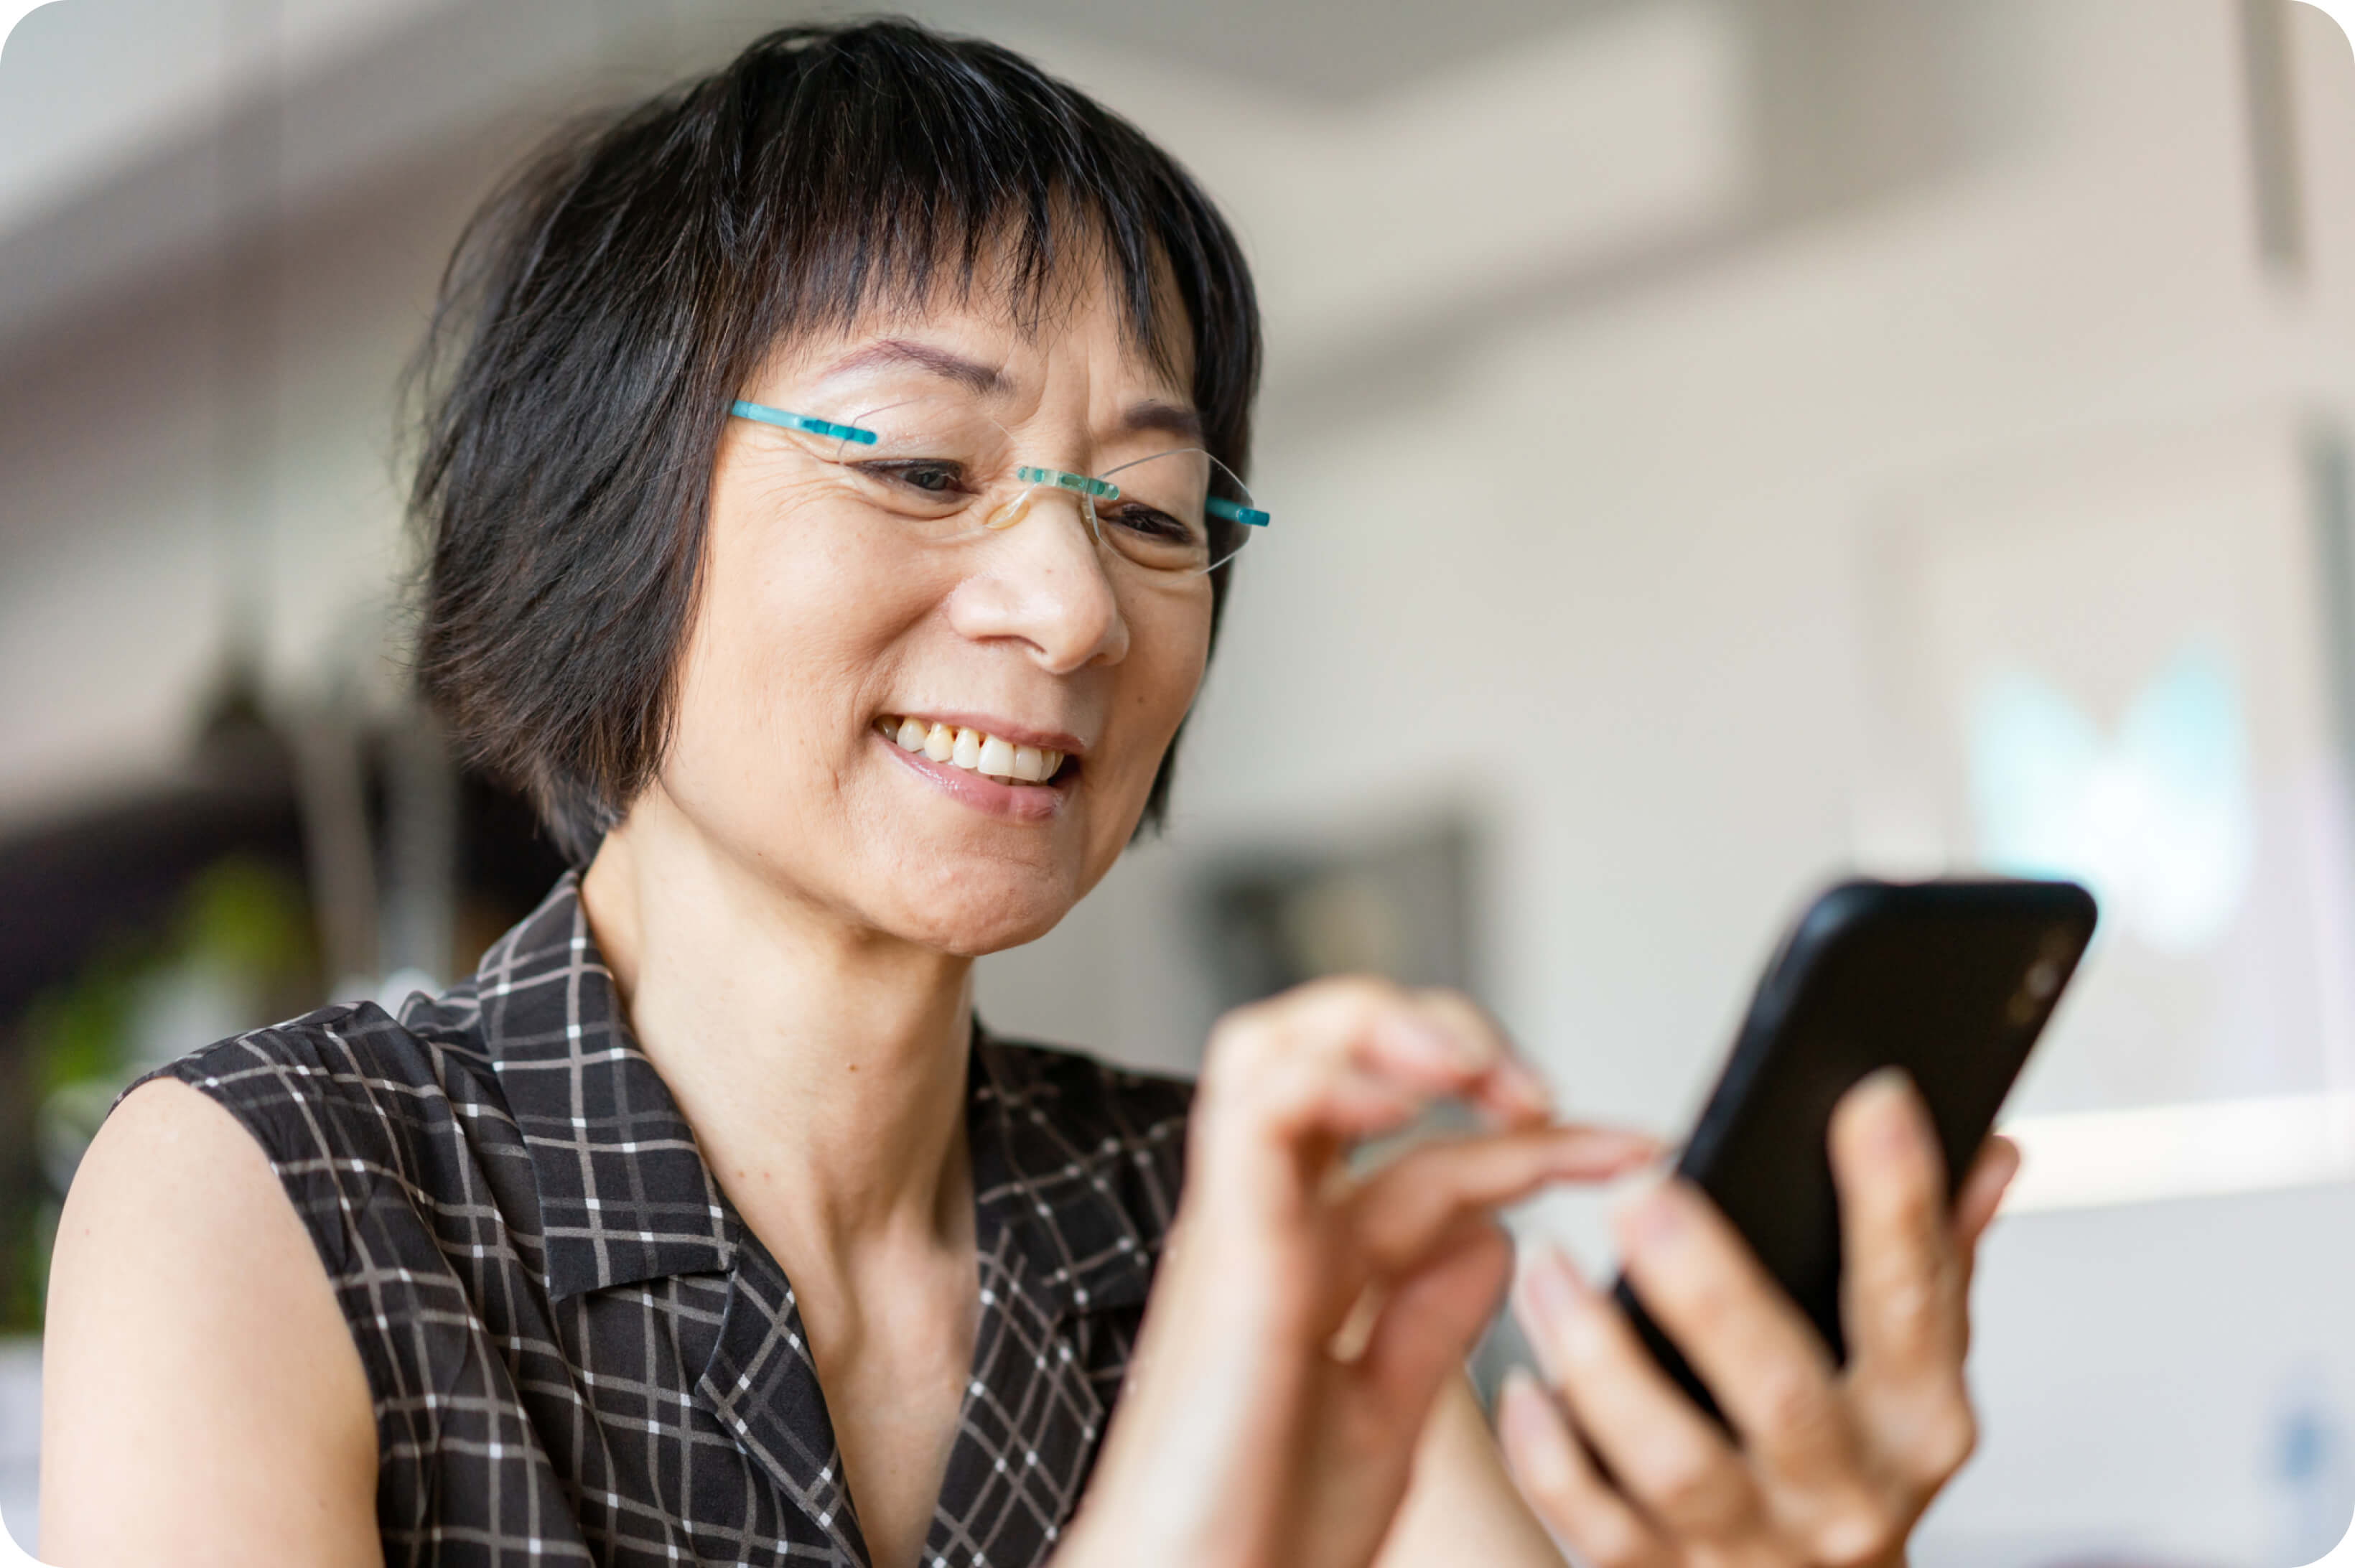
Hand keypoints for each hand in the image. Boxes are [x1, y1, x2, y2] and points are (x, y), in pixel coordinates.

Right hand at [1062, 977, 1659, 1567]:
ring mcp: (1241, 1225)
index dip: (1540, 1140)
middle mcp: (1270, 1223)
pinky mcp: (1226, 1248)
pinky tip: (1413, 1098)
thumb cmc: (1264, 1531)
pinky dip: (1338, 1074)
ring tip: (1478, 1066)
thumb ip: (1427, 1320)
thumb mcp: (1381, 1417)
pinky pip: (1261, 1110)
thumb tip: (1493, 1231)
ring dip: (1387, 1026)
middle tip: (1539, 1089)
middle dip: (1443, 1033)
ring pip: (1280, 1046)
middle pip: (1330, 1053)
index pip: (1430, 1155)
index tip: (1635, 1150)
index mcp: (1310, 1262)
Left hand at [1497, 1067, 2019, 1566]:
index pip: (1918, 1299)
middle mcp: (1848, 1491)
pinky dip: (1551, 1457)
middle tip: (1643, 1196)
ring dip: (1601, 1360)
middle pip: (1783, 1392)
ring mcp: (1758, 1546)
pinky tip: (1523, 1384)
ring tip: (1547, 1271)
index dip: (1899, 1199)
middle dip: (1710, 1291)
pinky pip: (1597, 1526)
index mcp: (1920, 1418)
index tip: (1869, 1100)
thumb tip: (1990, 1152)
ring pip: (1674, 1462)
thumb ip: (1937, 1259)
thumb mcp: (1912, 1370)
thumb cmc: (1855, 1464)